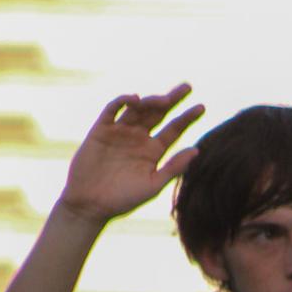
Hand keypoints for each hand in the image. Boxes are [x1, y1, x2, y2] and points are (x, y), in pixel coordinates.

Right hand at [61, 84, 203, 223]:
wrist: (89, 205)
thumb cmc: (122, 200)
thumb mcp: (153, 186)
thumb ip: (173, 168)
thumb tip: (197, 150)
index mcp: (153, 152)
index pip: (174, 129)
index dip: (187, 118)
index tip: (201, 107)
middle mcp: (138, 138)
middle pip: (158, 113)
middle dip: (172, 99)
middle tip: (188, 87)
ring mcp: (120, 132)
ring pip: (138, 109)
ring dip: (151, 100)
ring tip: (164, 100)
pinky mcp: (101, 129)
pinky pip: (112, 109)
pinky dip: (122, 101)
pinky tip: (135, 99)